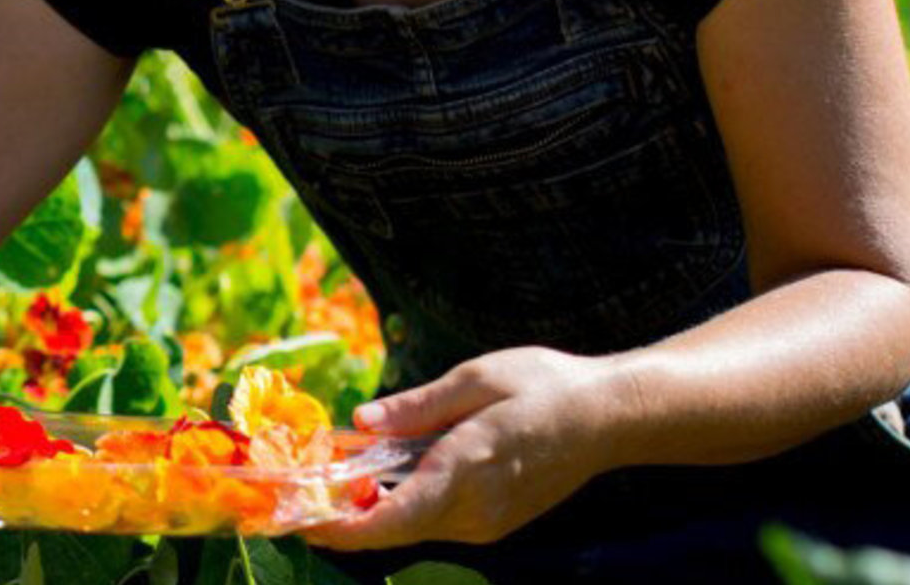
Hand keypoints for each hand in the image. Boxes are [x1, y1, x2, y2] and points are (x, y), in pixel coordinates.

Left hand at [303, 346, 618, 549]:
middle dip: (345, 517)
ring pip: (413, 526)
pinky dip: (405, 505)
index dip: (340, 527)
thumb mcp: (475, 379)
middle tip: (303, 491)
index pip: (390, 519)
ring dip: (374, 510)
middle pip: (393, 529)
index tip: (300, 518)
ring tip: (338, 477)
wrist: (609, 419)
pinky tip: (389, 476)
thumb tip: (361, 421)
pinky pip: (436, 520)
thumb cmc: (545, 386)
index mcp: (465, 470)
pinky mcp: (494, 524)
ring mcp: (486, 524)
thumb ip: (416, 407)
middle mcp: (473, 511)